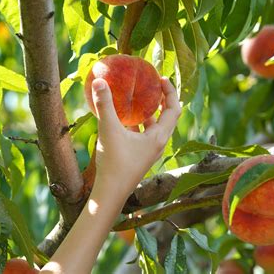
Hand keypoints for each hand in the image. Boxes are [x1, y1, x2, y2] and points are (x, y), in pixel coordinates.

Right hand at [90, 77, 180, 196]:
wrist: (110, 194)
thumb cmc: (114, 163)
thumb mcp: (109, 130)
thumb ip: (105, 105)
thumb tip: (99, 80)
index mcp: (159, 137)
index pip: (174, 109)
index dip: (170, 92)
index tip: (162, 79)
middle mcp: (159, 144)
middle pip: (168, 117)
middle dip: (163, 100)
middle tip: (155, 86)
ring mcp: (150, 152)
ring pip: (156, 127)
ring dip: (152, 113)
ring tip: (141, 100)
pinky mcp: (141, 157)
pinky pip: (146, 135)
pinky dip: (141, 125)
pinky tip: (125, 120)